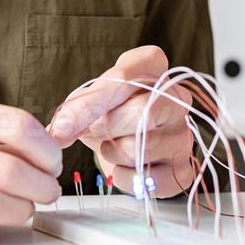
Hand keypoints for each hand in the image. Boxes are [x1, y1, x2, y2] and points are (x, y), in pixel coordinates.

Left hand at [47, 45, 194, 196]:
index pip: (127, 77)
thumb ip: (76, 109)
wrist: (124, 137)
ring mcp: (184, 135)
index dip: (93, 101)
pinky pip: (147, 179)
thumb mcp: (88, 100)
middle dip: (106, 127)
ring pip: (142, 148)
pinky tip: (122, 166)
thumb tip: (60, 131)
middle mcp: (178, 97)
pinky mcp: (183, 170)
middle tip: (94, 131)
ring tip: (111, 145)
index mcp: (154, 65)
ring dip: (113, 152)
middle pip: (141, 113)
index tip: (64, 124)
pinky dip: (124, 177)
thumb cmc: (109, 111)